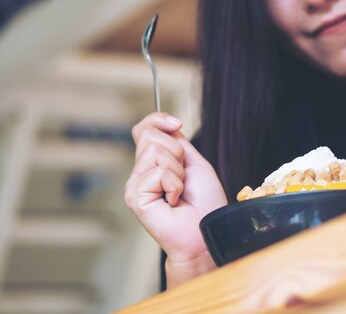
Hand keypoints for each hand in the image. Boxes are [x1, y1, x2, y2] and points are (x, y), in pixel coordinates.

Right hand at [125, 112, 226, 281]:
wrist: (207, 229)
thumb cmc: (205, 202)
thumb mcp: (193, 162)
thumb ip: (176, 142)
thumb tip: (166, 123)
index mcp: (153, 163)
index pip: (144, 129)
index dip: (158, 119)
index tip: (177, 123)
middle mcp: (140, 173)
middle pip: (149, 136)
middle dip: (176, 152)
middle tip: (183, 177)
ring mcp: (135, 185)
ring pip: (154, 151)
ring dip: (177, 170)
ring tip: (179, 191)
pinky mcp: (134, 198)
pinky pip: (158, 173)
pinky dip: (175, 184)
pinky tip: (174, 201)